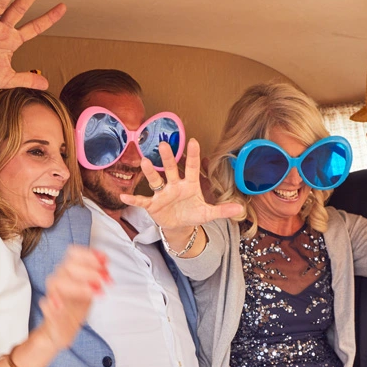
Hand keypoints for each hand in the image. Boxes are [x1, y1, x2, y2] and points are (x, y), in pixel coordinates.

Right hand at [37, 246, 107, 349]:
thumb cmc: (76, 306)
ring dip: (77, 285)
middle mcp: (60, 280)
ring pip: (57, 282)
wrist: (63, 329)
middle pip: (68, 266)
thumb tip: (105, 264)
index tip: (104, 261)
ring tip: (95, 292)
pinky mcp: (49, 311)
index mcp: (70, 272)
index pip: (74, 254)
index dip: (89, 255)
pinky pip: (45, 303)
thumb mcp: (92, 290)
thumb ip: (97, 276)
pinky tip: (59, 307)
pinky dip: (51, 303)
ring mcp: (54, 295)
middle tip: (104, 280)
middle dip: (89, 271)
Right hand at [118, 139, 242, 230]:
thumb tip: (241, 208)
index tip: (193, 141)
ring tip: (145, 161)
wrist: (179, 225)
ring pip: (156, 180)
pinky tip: (125, 196)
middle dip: (168, 157)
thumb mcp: (209, 214)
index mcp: (190, 184)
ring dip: (150, 172)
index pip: (192, 167)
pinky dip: (133, 199)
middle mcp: (174, 185)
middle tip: (165, 144)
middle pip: (171, 169)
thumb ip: (223, 210)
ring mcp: (162, 193)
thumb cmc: (193, 213)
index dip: (193, 155)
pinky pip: (142, 201)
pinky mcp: (152, 204)